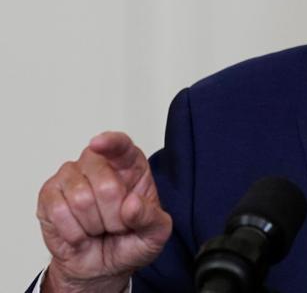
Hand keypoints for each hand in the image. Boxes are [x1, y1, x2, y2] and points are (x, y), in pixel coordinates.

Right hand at [36, 132, 171, 291]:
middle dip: (115, 216)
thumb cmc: (130, 239)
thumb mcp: (155, 233)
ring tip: (99, 228)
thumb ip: (151, 219)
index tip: (99, 144)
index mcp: (129, 164)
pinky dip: (74, 232)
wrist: (102, 265)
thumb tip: (132, 204)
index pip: (121, 145)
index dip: (111, 143)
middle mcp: (98, 163)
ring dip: (94, 225)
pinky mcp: (49, 194)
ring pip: (81, 200)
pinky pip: (59, 212)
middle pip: (106, 184)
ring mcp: (71, 176)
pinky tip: (81, 234)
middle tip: (117, 225)